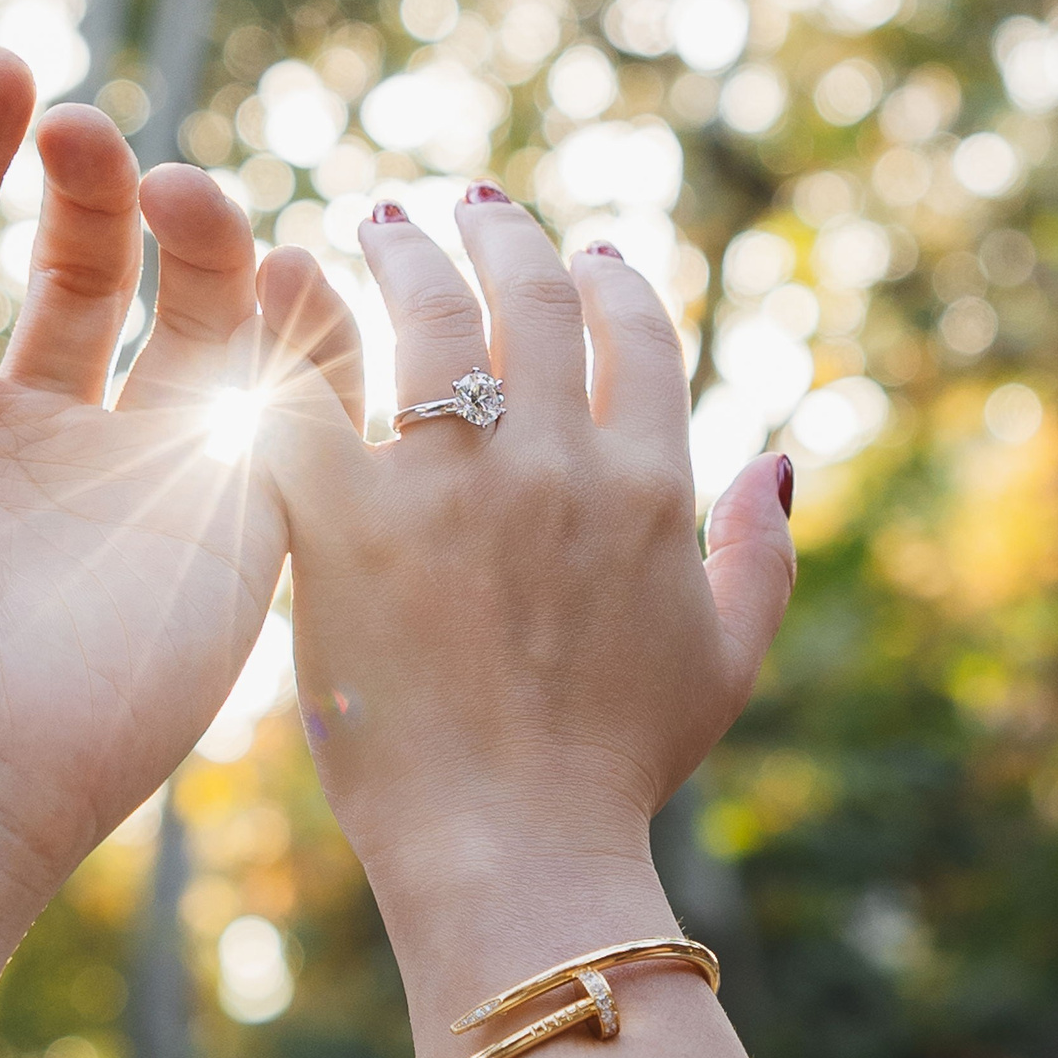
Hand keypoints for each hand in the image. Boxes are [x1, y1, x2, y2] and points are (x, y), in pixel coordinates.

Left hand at [0, 49, 306, 1057]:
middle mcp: (27, 442)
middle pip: (78, 271)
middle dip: (84, 182)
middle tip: (80, 125)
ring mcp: (136, 480)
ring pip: (189, 320)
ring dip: (193, 232)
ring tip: (174, 181)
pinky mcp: (231, 524)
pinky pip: (287, 401)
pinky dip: (297, 322)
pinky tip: (274, 256)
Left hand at [253, 192, 795, 1012]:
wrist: (519, 850)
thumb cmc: (618, 772)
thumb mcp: (727, 664)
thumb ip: (761, 553)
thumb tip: (777, 457)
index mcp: (650, 487)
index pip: (636, 334)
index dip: (609, 279)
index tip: (584, 253)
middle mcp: (559, 463)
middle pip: (531, 301)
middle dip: (503, 236)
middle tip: (469, 207)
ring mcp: (453, 488)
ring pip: (430, 318)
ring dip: (407, 254)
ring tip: (380, 226)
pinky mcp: (351, 525)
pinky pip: (311, 395)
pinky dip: (295, 326)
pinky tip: (280, 276)